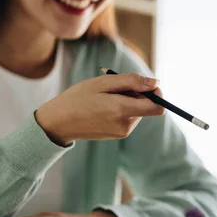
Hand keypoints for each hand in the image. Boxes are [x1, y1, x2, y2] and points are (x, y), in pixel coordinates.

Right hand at [35, 72, 164, 145]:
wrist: (59, 122)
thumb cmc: (78, 98)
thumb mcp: (103, 83)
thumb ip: (131, 82)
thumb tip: (155, 83)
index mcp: (122, 110)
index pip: (157, 107)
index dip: (157, 94)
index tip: (147, 84)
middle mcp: (126, 125)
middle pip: (147, 106)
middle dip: (137, 93)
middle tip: (114, 87)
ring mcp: (123, 132)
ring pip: (138, 111)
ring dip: (128, 100)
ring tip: (105, 97)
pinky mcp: (119, 135)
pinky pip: (129, 118)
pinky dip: (122, 109)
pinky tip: (103, 106)